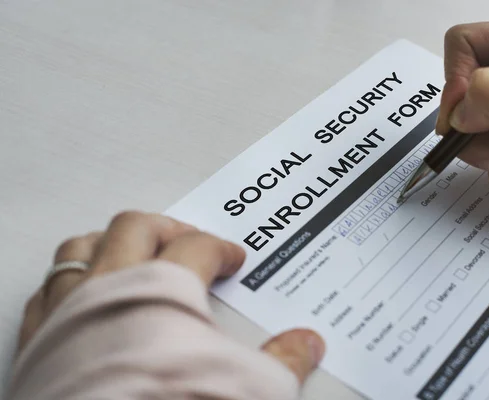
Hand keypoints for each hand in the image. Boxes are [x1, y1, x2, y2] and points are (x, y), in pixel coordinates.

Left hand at [18, 211, 324, 383]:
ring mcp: (68, 311)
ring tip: (129, 249)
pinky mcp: (39, 342)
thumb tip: (307, 344)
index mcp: (163, 287)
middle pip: (137, 228)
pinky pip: (47, 290)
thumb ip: (283, 359)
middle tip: (188, 237)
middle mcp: (110, 288)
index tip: (232, 258)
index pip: (198, 247)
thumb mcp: (247, 386)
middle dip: (168, 227)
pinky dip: (68, 282)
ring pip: (83, 248)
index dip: (221, 248)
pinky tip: (80, 292)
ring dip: (109, 242)